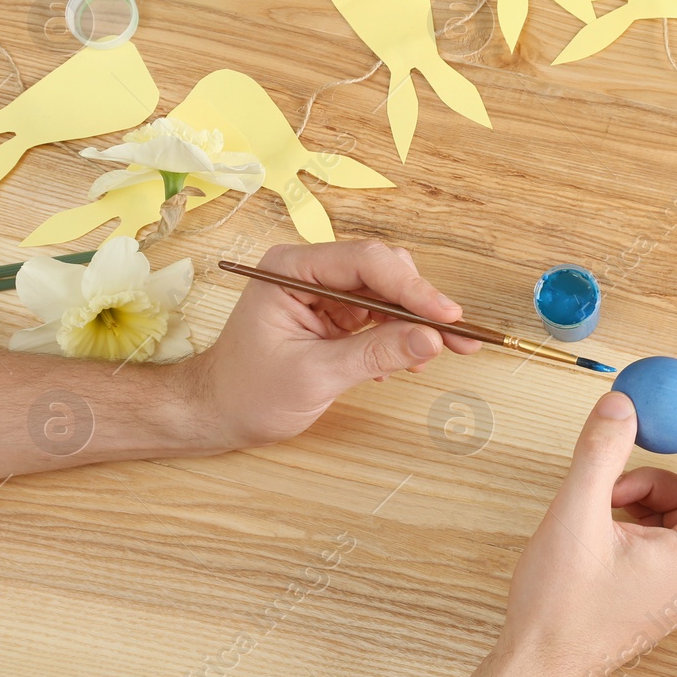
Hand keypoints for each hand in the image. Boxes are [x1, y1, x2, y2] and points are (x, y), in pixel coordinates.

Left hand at [188, 241, 481, 448]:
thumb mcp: (314, 376)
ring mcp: (325, 291)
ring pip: (390, 291)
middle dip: (423, 303)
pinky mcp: (337, 313)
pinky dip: (402, 335)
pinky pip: (383, 313)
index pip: (365, 262)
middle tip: (458, 338)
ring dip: (417, 321)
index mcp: (291, 268)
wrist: (219, 413)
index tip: (447, 317)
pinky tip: (406, 362)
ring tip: (437, 354)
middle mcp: (310, 270)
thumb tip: (432, 339)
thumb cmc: (247, 393)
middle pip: (385, 270)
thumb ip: (375, 354)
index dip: (413, 288)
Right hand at [498, 389, 676, 676]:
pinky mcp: (665, 580)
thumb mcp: (576, 516)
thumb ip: (602, 452)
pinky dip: (638, 507)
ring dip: (650, 483)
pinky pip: (668, 524)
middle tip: (668, 416)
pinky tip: (601, 517)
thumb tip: (623, 402)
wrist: (537, 668)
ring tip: (602, 496)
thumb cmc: (560, 611)